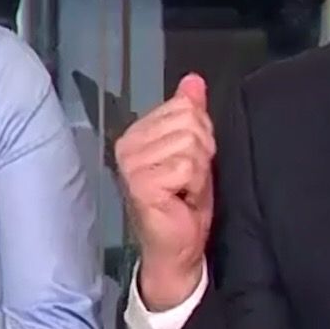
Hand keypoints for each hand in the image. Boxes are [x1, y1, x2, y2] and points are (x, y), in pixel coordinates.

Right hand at [115, 73, 215, 309]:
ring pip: (190, 143)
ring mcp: (131, 164)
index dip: (201, 135)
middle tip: (188, 180)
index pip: (185, 106)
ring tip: (184, 190)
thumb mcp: (194, 150)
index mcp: (137, 133)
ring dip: (198, 171)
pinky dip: (194, 185)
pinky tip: (181, 199)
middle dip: (201, 153)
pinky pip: (187, 166)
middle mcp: (127, 145)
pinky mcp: (141, 183)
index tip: (189, 164)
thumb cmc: (182, 204)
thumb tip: (193, 80)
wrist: (178, 248)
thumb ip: (192, 113)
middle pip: (190, 122)